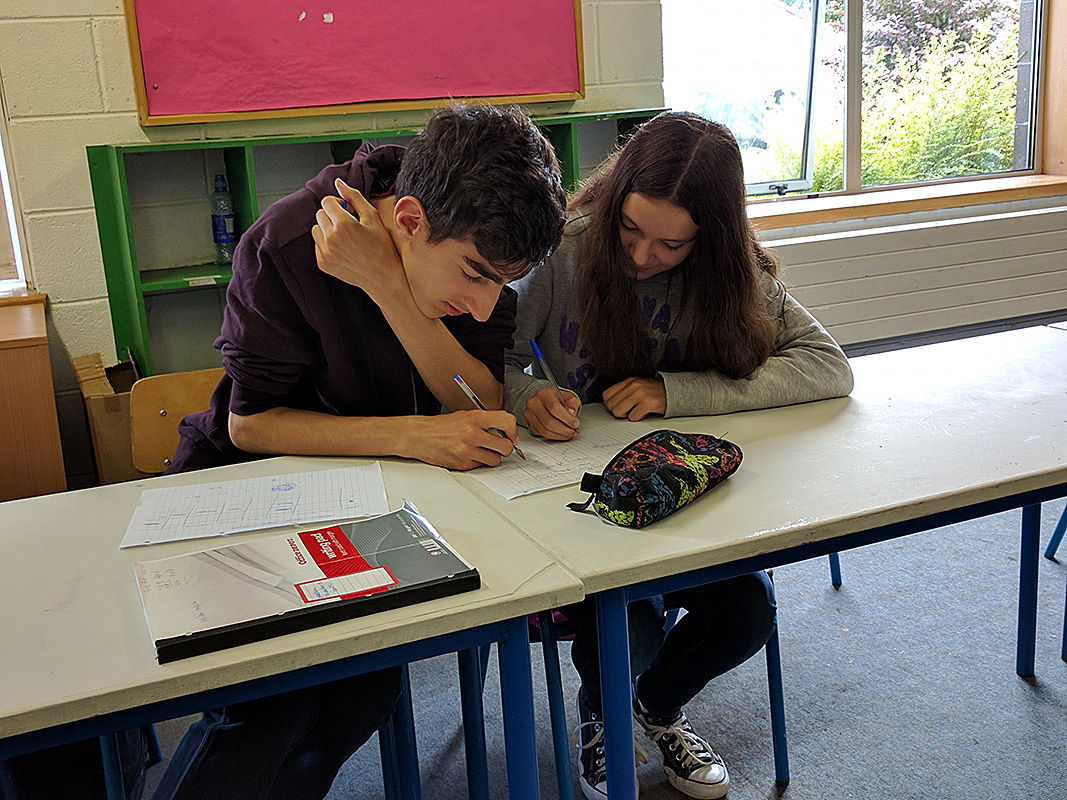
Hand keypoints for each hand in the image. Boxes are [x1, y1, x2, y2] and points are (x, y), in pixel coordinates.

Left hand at [312, 179, 405, 304]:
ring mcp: (325, 252)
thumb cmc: (381, 247)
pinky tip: (342, 248)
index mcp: (343, 223)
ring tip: (344, 236)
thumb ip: (354, 197)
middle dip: (332, 215)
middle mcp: (331, 237)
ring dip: (327, 228)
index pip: (327, 201)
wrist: (382, 276)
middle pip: (320, 213)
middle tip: (348, 224)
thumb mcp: (373, 217)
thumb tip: (339, 183)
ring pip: (316, 228)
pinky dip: (326, 243)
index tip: (348, 210)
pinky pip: (317, 244)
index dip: (338, 203)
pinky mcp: (323, 263)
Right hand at [412, 410, 521, 470]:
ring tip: (482, 450)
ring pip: (496, 460)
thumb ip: (487, 421)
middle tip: (499, 446)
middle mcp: (472, 434)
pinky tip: (470, 454)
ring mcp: (467, 451)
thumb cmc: (443, 426)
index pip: (507, 422)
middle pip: (506, 447)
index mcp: (475, 418)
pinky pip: (482, 466)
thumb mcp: (466, 415)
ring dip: (492, 457)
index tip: (511, 436)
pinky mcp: (462, 464)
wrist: (421, 436)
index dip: (513, 431)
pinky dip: (479, 462)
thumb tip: (508, 431)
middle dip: (505, 448)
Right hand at [524, 386, 581, 440]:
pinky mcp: (531, 425)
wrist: (544, 400)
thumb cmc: (557, 398)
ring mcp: (530, 415)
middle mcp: (534, 404)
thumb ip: (572, 403)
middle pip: (549, 421)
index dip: (567, 418)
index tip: (576, 424)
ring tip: (570, 434)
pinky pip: (543, 434)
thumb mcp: (568, 396)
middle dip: (565, 430)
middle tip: (574, 432)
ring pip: (545, 430)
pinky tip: (562, 435)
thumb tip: (571, 413)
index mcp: (544, 394)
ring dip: (560, 435)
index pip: (554, 408)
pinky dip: (555, 437)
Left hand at [601, 377, 665, 420]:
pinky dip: (638, 418)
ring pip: (618, 411)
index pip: (606, 395)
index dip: (610, 404)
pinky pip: (632, 417)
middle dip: (618, 411)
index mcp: (629, 381)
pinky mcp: (647, 403)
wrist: (673, 393)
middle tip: (628, 411)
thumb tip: (610, 404)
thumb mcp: (637, 387)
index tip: (618, 407)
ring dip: (626, 415)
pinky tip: (644, 413)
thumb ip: (624, 392)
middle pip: (611, 405)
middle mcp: (633, 386)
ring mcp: (640, 394)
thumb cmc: (654, 393)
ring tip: (635, 411)